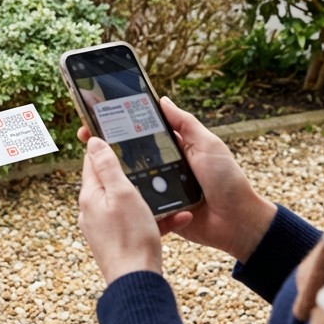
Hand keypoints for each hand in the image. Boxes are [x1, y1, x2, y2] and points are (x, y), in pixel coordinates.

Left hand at [78, 137, 162, 284]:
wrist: (137, 282)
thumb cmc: (130, 237)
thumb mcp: (122, 193)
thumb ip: (107, 166)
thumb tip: (92, 142)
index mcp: (90, 196)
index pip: (92, 161)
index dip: (104, 145)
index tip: (117, 133)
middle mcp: (92, 211)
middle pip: (111, 182)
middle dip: (131, 172)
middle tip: (149, 160)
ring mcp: (105, 228)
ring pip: (128, 203)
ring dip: (150, 197)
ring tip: (170, 192)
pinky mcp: (119, 242)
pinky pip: (138, 223)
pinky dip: (156, 219)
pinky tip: (177, 218)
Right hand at [80, 99, 276, 261]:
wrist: (237, 223)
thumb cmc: (227, 181)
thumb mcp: (208, 145)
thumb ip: (185, 124)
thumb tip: (162, 100)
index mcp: (175, 148)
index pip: (144, 132)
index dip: (123, 123)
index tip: (100, 115)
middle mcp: (164, 166)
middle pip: (131, 153)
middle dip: (109, 145)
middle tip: (86, 135)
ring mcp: (160, 188)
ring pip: (131, 177)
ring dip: (114, 171)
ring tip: (92, 160)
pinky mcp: (159, 209)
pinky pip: (138, 201)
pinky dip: (126, 196)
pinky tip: (108, 189)